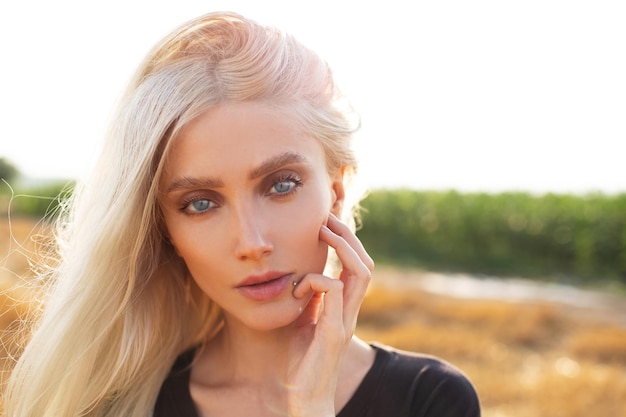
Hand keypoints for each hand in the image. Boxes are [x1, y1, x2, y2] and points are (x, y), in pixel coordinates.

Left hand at [286, 213, 373, 416]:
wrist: (305, 397)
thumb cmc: (302, 361)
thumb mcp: (305, 321)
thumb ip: (311, 299)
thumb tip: (307, 275)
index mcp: (345, 307)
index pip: (357, 266)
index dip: (347, 242)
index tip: (328, 221)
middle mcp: (351, 311)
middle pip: (365, 263)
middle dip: (348, 236)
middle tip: (327, 217)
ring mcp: (346, 320)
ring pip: (360, 273)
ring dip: (343, 247)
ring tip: (324, 230)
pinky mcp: (334, 332)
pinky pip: (335, 292)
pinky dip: (318, 279)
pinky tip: (300, 286)